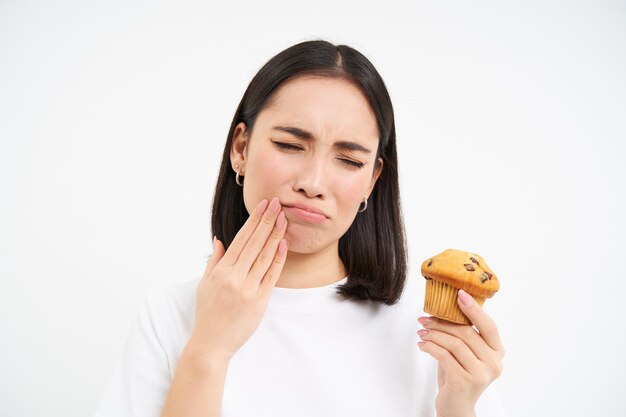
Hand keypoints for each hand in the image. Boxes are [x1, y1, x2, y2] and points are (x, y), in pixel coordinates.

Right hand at [190, 197, 287, 362]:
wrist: (211, 344)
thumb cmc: (207, 314)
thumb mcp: (204, 284)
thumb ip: (214, 261)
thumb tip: (220, 240)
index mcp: (221, 271)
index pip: (241, 239)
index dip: (253, 221)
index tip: (263, 205)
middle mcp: (234, 277)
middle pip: (254, 243)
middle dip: (267, 221)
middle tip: (278, 203)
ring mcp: (248, 289)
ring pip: (265, 256)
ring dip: (275, 235)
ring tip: (284, 218)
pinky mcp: (259, 301)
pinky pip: (271, 276)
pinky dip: (278, 259)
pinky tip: (283, 244)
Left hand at [417, 290, 504, 416]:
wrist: (456, 407)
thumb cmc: (459, 376)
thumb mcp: (465, 354)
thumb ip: (464, 335)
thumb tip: (445, 308)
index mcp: (498, 352)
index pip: (488, 326)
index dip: (474, 309)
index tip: (459, 294)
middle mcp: (494, 363)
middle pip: (466, 333)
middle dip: (442, 322)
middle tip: (425, 318)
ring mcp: (481, 373)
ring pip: (454, 343)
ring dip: (434, 334)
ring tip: (422, 331)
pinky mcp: (465, 381)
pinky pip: (444, 355)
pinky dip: (430, 346)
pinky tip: (423, 344)